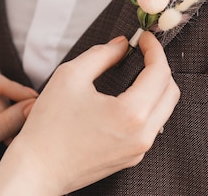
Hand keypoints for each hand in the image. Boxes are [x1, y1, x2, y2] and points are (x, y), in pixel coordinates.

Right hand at [0, 32, 179, 194]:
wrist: (37, 169)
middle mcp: (142, 135)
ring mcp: (138, 150)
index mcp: (131, 113)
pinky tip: (127, 96)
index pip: (159, 73)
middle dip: (159, 66)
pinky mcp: (130, 158)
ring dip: (155, 86)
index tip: (144, 37)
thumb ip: (102, 54)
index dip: (154, 49)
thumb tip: (122, 45)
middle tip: (142, 51)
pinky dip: (147, 106)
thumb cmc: (49, 124)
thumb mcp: (71, 76)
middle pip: (170, 92)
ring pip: (164, 110)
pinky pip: (150, 127)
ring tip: (135, 70)